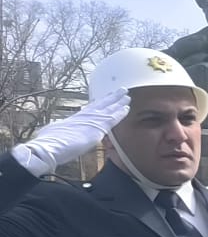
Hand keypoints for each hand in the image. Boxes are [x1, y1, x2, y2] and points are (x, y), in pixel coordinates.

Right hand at [11, 88, 130, 176]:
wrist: (51, 145)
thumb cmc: (51, 142)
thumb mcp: (55, 132)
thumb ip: (62, 130)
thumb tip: (58, 130)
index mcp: (75, 117)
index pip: (91, 108)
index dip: (100, 103)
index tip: (106, 98)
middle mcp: (84, 116)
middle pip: (100, 104)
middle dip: (111, 98)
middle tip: (120, 91)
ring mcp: (91, 120)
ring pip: (108, 108)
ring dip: (118, 102)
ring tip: (126, 95)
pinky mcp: (98, 127)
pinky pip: (112, 118)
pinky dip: (120, 113)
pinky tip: (126, 108)